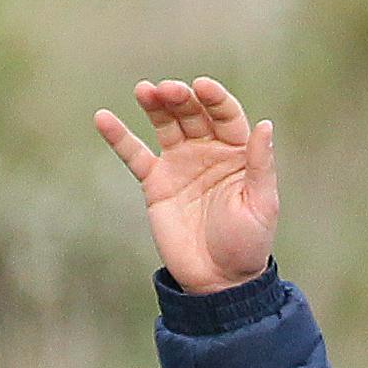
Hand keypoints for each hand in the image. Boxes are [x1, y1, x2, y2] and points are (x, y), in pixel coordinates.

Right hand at [93, 75, 279, 294]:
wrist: (217, 281)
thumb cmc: (246, 244)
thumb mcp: (261, 205)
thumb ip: (260, 165)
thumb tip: (265, 124)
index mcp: (237, 153)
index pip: (225, 115)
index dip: (214, 98)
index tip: (202, 86)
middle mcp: (207, 151)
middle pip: (193, 114)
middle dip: (180, 98)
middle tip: (167, 89)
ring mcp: (180, 165)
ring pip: (165, 125)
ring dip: (155, 105)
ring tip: (144, 90)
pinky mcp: (156, 184)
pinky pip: (135, 155)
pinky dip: (119, 137)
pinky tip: (103, 118)